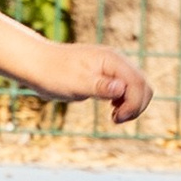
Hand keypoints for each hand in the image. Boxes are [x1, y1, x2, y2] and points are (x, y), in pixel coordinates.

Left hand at [31, 42, 153, 125]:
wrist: (37, 65)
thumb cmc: (54, 73)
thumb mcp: (76, 83)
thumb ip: (100, 86)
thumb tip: (121, 88)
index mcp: (112, 60)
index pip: (138, 83)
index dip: (134, 104)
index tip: (116, 119)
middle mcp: (116, 62)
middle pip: (143, 85)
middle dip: (136, 105)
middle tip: (116, 120)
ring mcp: (112, 69)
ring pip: (136, 88)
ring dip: (132, 105)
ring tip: (114, 117)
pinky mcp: (106, 77)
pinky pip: (126, 90)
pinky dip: (125, 102)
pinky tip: (113, 111)